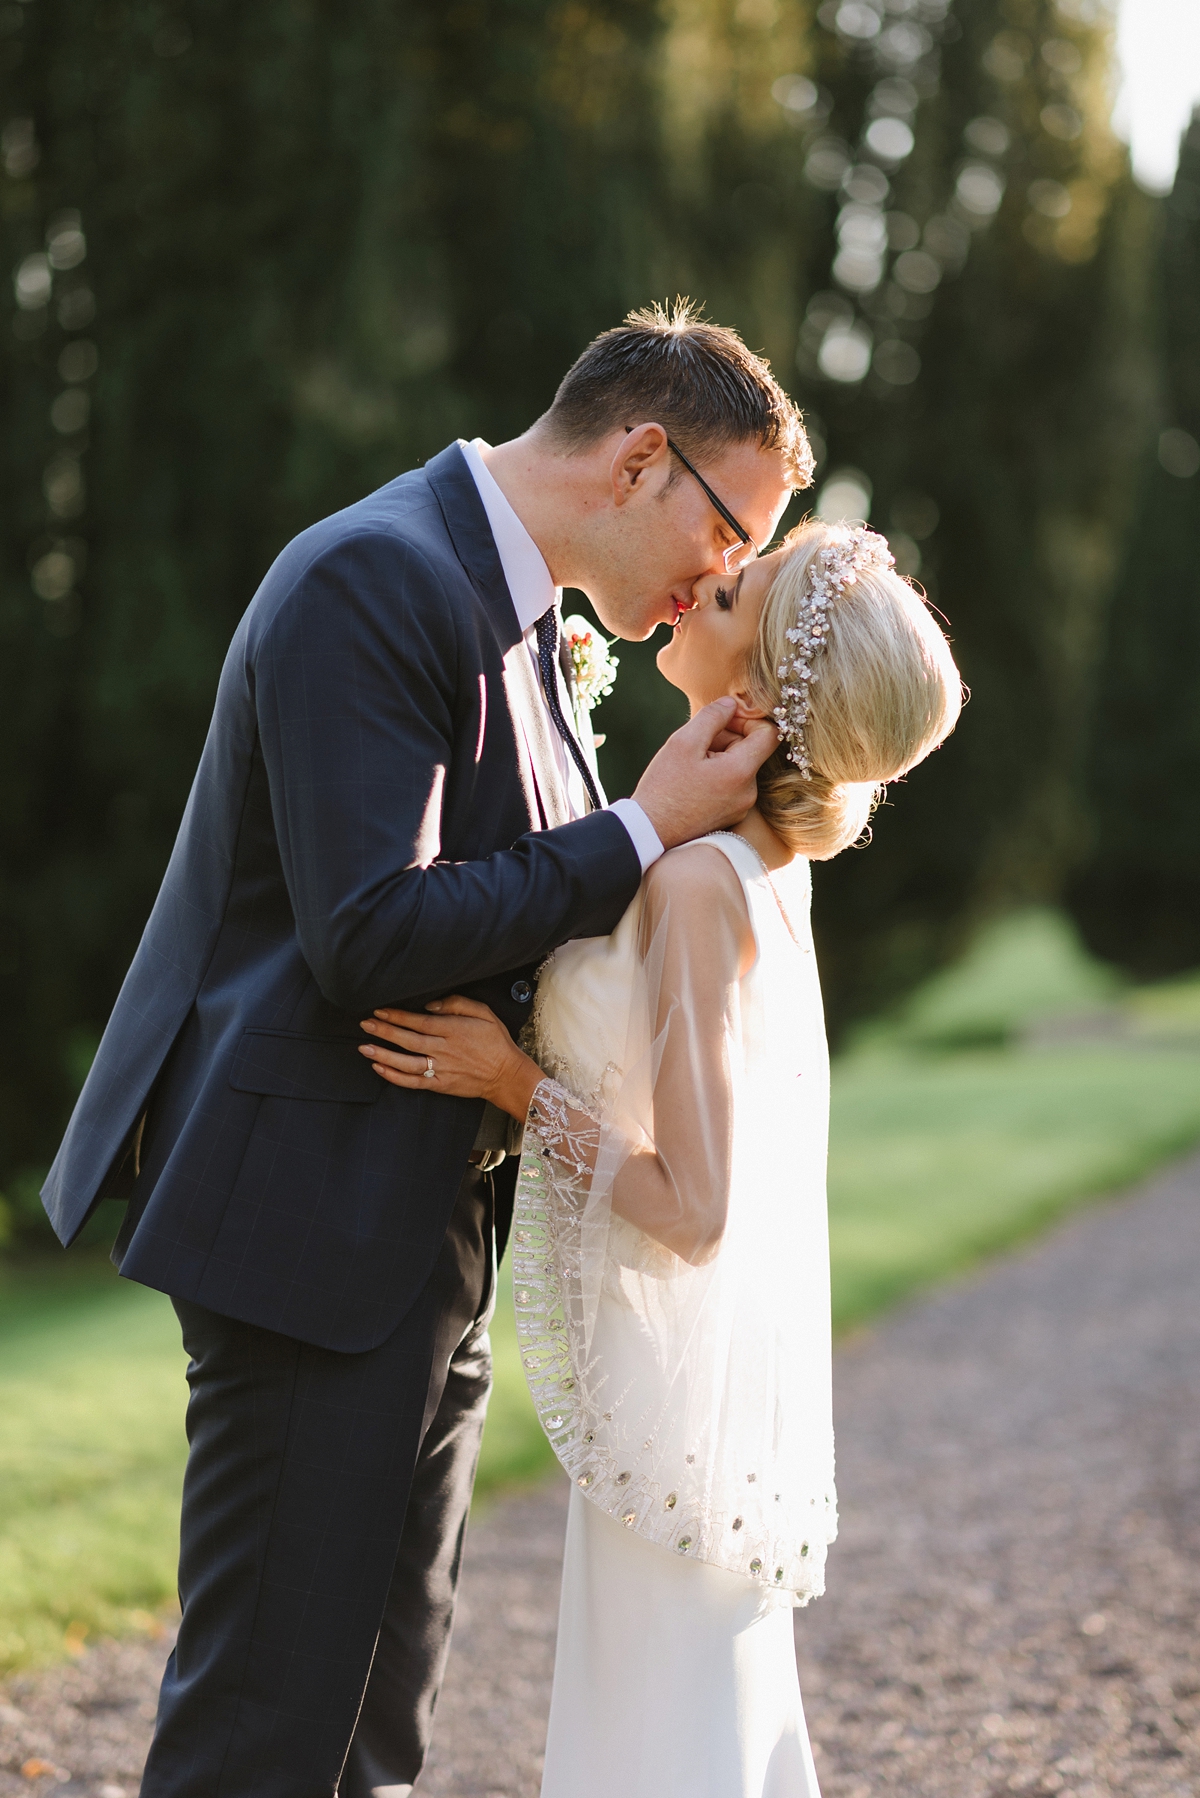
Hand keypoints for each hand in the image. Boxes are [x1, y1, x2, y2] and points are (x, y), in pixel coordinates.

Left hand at [359, 996, 542, 1119]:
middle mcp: (443, 1049)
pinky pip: (413, 1082)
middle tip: (365, 1024)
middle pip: (407, 1039)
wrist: (507, 1074)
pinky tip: (380, 1069)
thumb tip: (431, 1005)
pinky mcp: (440, 1084)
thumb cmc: (496, 1041)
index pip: (418, 1021)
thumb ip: (457, 1004)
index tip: (379, 1010)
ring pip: (406, 1062)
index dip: (396, 1016)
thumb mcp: (484, 1013)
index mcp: (452, 1029)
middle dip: (384, 1031)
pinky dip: (395, 1077)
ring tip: (364, 1047)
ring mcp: (441, 1069)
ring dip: (383, 1054)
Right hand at [632, 697, 780, 849]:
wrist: (650, 831)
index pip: (769, 734)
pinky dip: (717, 775)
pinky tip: (693, 780)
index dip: (747, 720)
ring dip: (720, 757)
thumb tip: (731, 703)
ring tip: (690, 765)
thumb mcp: (683, 742)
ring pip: (740, 767)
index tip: (723, 721)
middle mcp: (749, 792)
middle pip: (751, 750)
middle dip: (727, 739)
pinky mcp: (731, 815)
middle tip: (696, 744)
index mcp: (741, 772)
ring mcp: (741, 806)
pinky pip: (733, 785)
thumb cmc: (664, 788)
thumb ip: (712, 716)